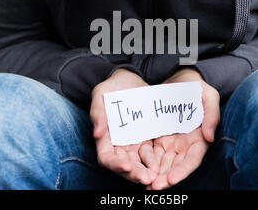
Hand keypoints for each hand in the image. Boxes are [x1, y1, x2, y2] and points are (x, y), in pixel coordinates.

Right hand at [90, 68, 158, 184]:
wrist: (131, 79)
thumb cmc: (112, 86)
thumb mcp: (101, 94)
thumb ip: (98, 112)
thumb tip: (97, 133)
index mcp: (105, 137)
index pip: (106, 157)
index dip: (115, 164)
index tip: (126, 165)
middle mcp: (118, 144)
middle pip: (124, 165)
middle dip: (133, 174)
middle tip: (146, 178)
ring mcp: (133, 143)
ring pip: (138, 163)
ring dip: (145, 172)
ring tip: (155, 176)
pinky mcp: (146, 139)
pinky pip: (150, 154)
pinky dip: (154, 162)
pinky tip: (161, 166)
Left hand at [147, 68, 219, 189]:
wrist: (179, 78)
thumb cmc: (196, 87)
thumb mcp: (208, 96)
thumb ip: (211, 115)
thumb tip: (209, 137)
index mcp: (200, 138)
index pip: (193, 159)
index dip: (183, 171)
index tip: (172, 179)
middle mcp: (186, 145)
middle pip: (176, 166)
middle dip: (166, 178)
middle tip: (154, 187)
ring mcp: (171, 142)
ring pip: (163, 163)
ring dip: (155, 175)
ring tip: (144, 184)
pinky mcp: (158, 137)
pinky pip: (152, 153)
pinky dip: (146, 163)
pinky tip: (137, 169)